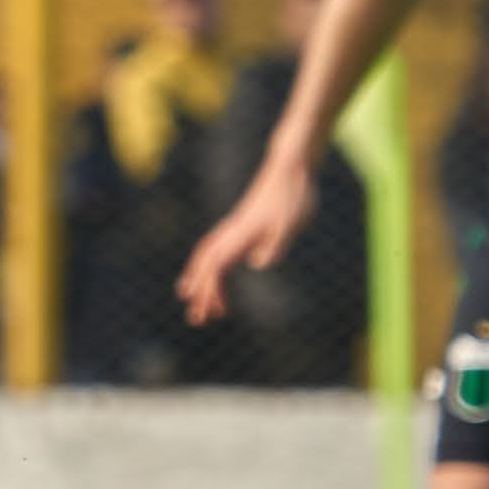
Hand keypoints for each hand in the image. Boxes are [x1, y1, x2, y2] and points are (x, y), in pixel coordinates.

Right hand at [177, 159, 313, 324]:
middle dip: (199, 293)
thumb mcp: (290, 223)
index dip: (210, 289)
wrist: (290, 168)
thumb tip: (256, 263)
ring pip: (208, 258)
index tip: (209, 311)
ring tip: (204, 306)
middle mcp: (232, 233)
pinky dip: (212, 269)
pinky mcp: (242, 228)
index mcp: (241, 234)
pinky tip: (220, 280)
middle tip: (196, 320)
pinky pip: (218, 252)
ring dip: (202, 282)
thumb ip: (275, 243)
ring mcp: (235, 230)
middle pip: (206, 265)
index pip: (217, 266)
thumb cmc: (292, 196)